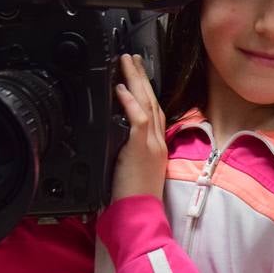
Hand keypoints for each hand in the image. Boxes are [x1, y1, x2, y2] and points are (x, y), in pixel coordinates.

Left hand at [112, 54, 166, 201]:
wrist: (141, 214)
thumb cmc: (135, 198)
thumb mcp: (135, 169)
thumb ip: (129, 150)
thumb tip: (115, 137)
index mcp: (157, 145)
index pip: (154, 111)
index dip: (146, 92)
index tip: (136, 76)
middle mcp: (158, 141)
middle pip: (152, 101)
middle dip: (141, 77)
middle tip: (132, 58)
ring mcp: (153, 143)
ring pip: (147, 104)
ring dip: (135, 80)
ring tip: (126, 62)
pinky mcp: (142, 148)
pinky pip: (139, 119)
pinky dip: (130, 102)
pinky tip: (121, 87)